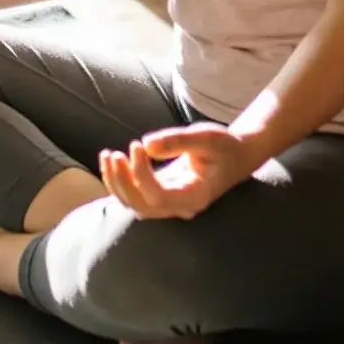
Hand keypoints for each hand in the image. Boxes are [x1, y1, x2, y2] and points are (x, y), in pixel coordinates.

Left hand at [98, 124, 259, 220]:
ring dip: (117, 184)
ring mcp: (170, 205)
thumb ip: (178, 141)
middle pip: (142, 207)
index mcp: (195, 196)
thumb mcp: (206, 136)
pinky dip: (120, 182)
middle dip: (122, 183)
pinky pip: (136, 197)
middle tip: (113, 154)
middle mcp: (181, 207)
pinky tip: (112, 160)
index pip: (160, 196)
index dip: (142, 175)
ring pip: (135, 206)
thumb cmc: (223, 146)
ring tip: (108, 155)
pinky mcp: (161, 196)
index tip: (137, 146)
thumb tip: (147, 144)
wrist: (235, 157)